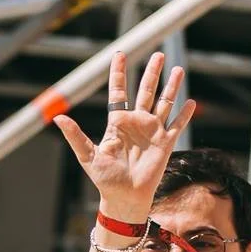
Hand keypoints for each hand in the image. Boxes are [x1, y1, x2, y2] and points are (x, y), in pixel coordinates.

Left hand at [55, 51, 195, 223]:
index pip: (118, 92)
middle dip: (152, 73)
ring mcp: (152, 132)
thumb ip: (75, 135)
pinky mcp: (165, 144)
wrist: (125, 197)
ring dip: (171, 87)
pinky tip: (191, 103)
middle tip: (158, 54)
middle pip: (146, 91)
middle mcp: (136, 123)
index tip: (120, 54)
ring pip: (164, 103)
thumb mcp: (87, 155)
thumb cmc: (105, 178)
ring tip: (177, 69)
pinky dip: (184, 115)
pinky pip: (176, 126)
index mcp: (118, 122)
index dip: (119, 73)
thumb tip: (59, 117)